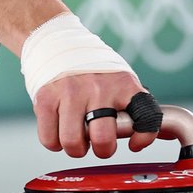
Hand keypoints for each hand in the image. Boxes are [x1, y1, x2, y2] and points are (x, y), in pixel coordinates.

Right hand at [33, 71, 159, 158]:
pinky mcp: (46, 98)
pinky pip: (50, 139)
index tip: (134, 144)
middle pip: (103, 140)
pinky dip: (54, 142)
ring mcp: (71, 92)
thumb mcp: (117, 79)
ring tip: (76, 136)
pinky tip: (59, 129)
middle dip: (102, 150)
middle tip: (97, 142)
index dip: (143, 138)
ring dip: (75, 148)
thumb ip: (128, 105)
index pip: (145, 116)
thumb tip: (137, 141)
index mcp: (123, 84)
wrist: (56, 42)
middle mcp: (98, 88)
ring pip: (73, 143)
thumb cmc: (91, 70)